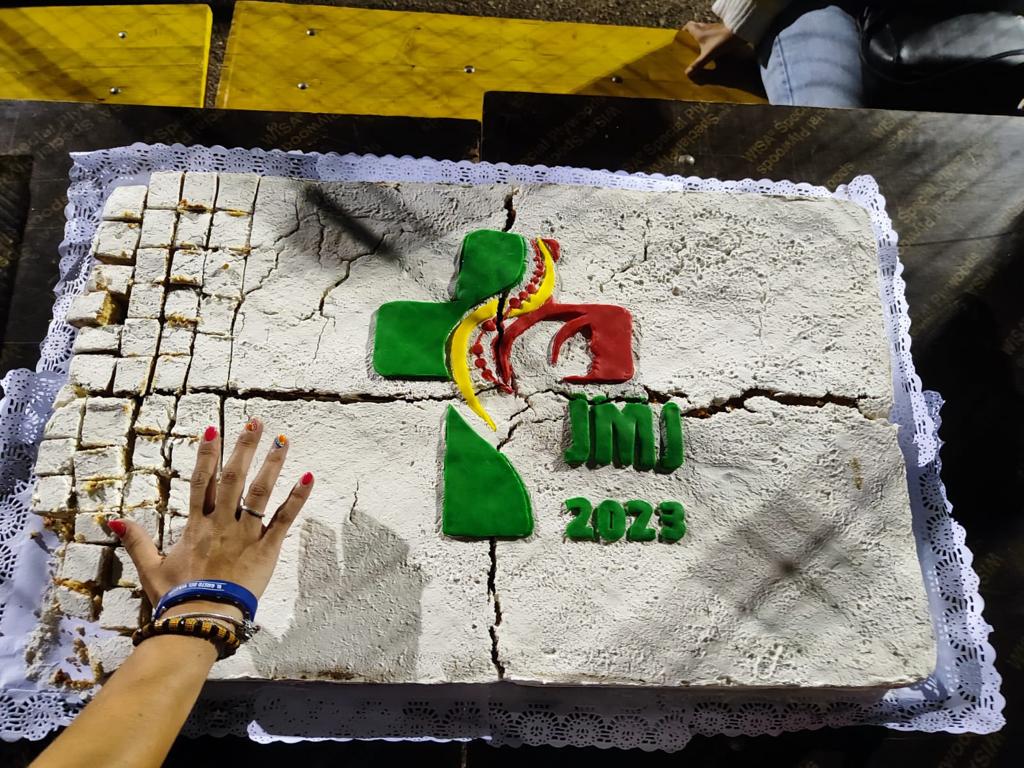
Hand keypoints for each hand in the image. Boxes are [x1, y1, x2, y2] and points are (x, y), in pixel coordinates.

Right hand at [109, 419, 313, 615]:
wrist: (202, 618)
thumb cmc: (177, 597)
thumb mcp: (151, 567)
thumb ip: (137, 541)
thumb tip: (114, 520)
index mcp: (196, 525)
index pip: (201, 481)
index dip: (208, 454)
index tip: (214, 430)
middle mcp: (221, 522)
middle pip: (233, 477)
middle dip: (244, 448)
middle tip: (256, 423)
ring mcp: (245, 533)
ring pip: (260, 492)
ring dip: (272, 464)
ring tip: (283, 440)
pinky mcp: (266, 548)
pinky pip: (284, 519)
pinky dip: (297, 498)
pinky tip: (308, 477)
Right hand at [683, 21, 750, 74]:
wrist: (739, 33)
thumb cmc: (722, 41)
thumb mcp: (708, 55)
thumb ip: (698, 64)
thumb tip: (687, 73)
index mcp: (699, 31)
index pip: (688, 26)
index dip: (684, 32)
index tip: (683, 39)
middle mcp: (706, 27)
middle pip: (696, 27)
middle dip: (693, 35)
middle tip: (691, 44)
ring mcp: (715, 28)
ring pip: (705, 30)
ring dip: (702, 36)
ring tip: (700, 47)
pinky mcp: (722, 30)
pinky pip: (713, 33)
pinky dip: (710, 38)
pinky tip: (712, 46)